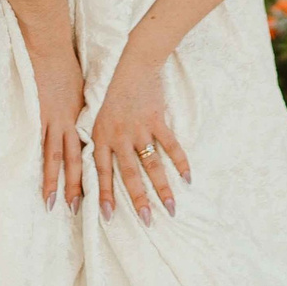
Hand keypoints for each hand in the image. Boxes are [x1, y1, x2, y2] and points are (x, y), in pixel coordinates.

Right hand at [29, 44, 86, 212]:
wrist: (50, 49)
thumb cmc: (68, 63)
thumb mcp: (82, 86)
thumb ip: (82, 104)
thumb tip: (86, 113)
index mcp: (83, 116)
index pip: (88, 150)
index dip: (93, 171)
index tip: (96, 190)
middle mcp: (71, 123)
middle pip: (75, 160)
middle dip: (75, 186)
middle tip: (76, 209)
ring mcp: (52, 121)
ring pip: (55, 158)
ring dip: (54, 182)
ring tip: (51, 203)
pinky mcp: (37, 115)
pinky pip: (37, 143)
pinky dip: (36, 161)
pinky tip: (31, 177)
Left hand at [87, 49, 188, 225]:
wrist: (132, 64)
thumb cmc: (114, 90)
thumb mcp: (99, 115)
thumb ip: (101, 140)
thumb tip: (100, 165)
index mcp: (101, 137)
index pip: (100, 172)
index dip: (104, 194)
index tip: (108, 216)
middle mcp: (119, 136)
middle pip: (129, 175)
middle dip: (138, 200)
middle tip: (147, 221)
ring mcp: (139, 129)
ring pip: (151, 165)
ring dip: (162, 189)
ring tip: (171, 209)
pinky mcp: (157, 120)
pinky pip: (170, 146)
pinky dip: (180, 162)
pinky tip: (188, 179)